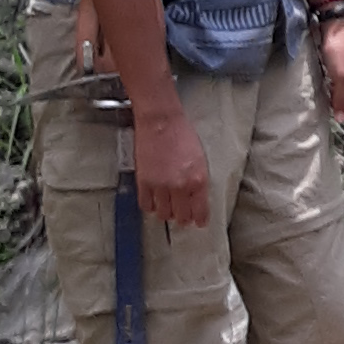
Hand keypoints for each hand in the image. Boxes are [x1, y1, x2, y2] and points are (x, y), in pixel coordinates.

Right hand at [133, 99, 214, 229]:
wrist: (161, 121)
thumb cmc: (182, 135)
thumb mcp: (200, 160)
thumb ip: (198, 181)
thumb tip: (196, 198)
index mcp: (198, 180)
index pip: (200, 211)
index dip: (199, 220)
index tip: (199, 222)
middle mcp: (180, 187)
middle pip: (181, 216)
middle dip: (183, 217)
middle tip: (182, 215)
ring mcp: (160, 186)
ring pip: (163, 214)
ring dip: (166, 213)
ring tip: (167, 207)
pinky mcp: (144, 182)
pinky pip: (146, 205)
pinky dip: (150, 206)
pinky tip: (153, 202)